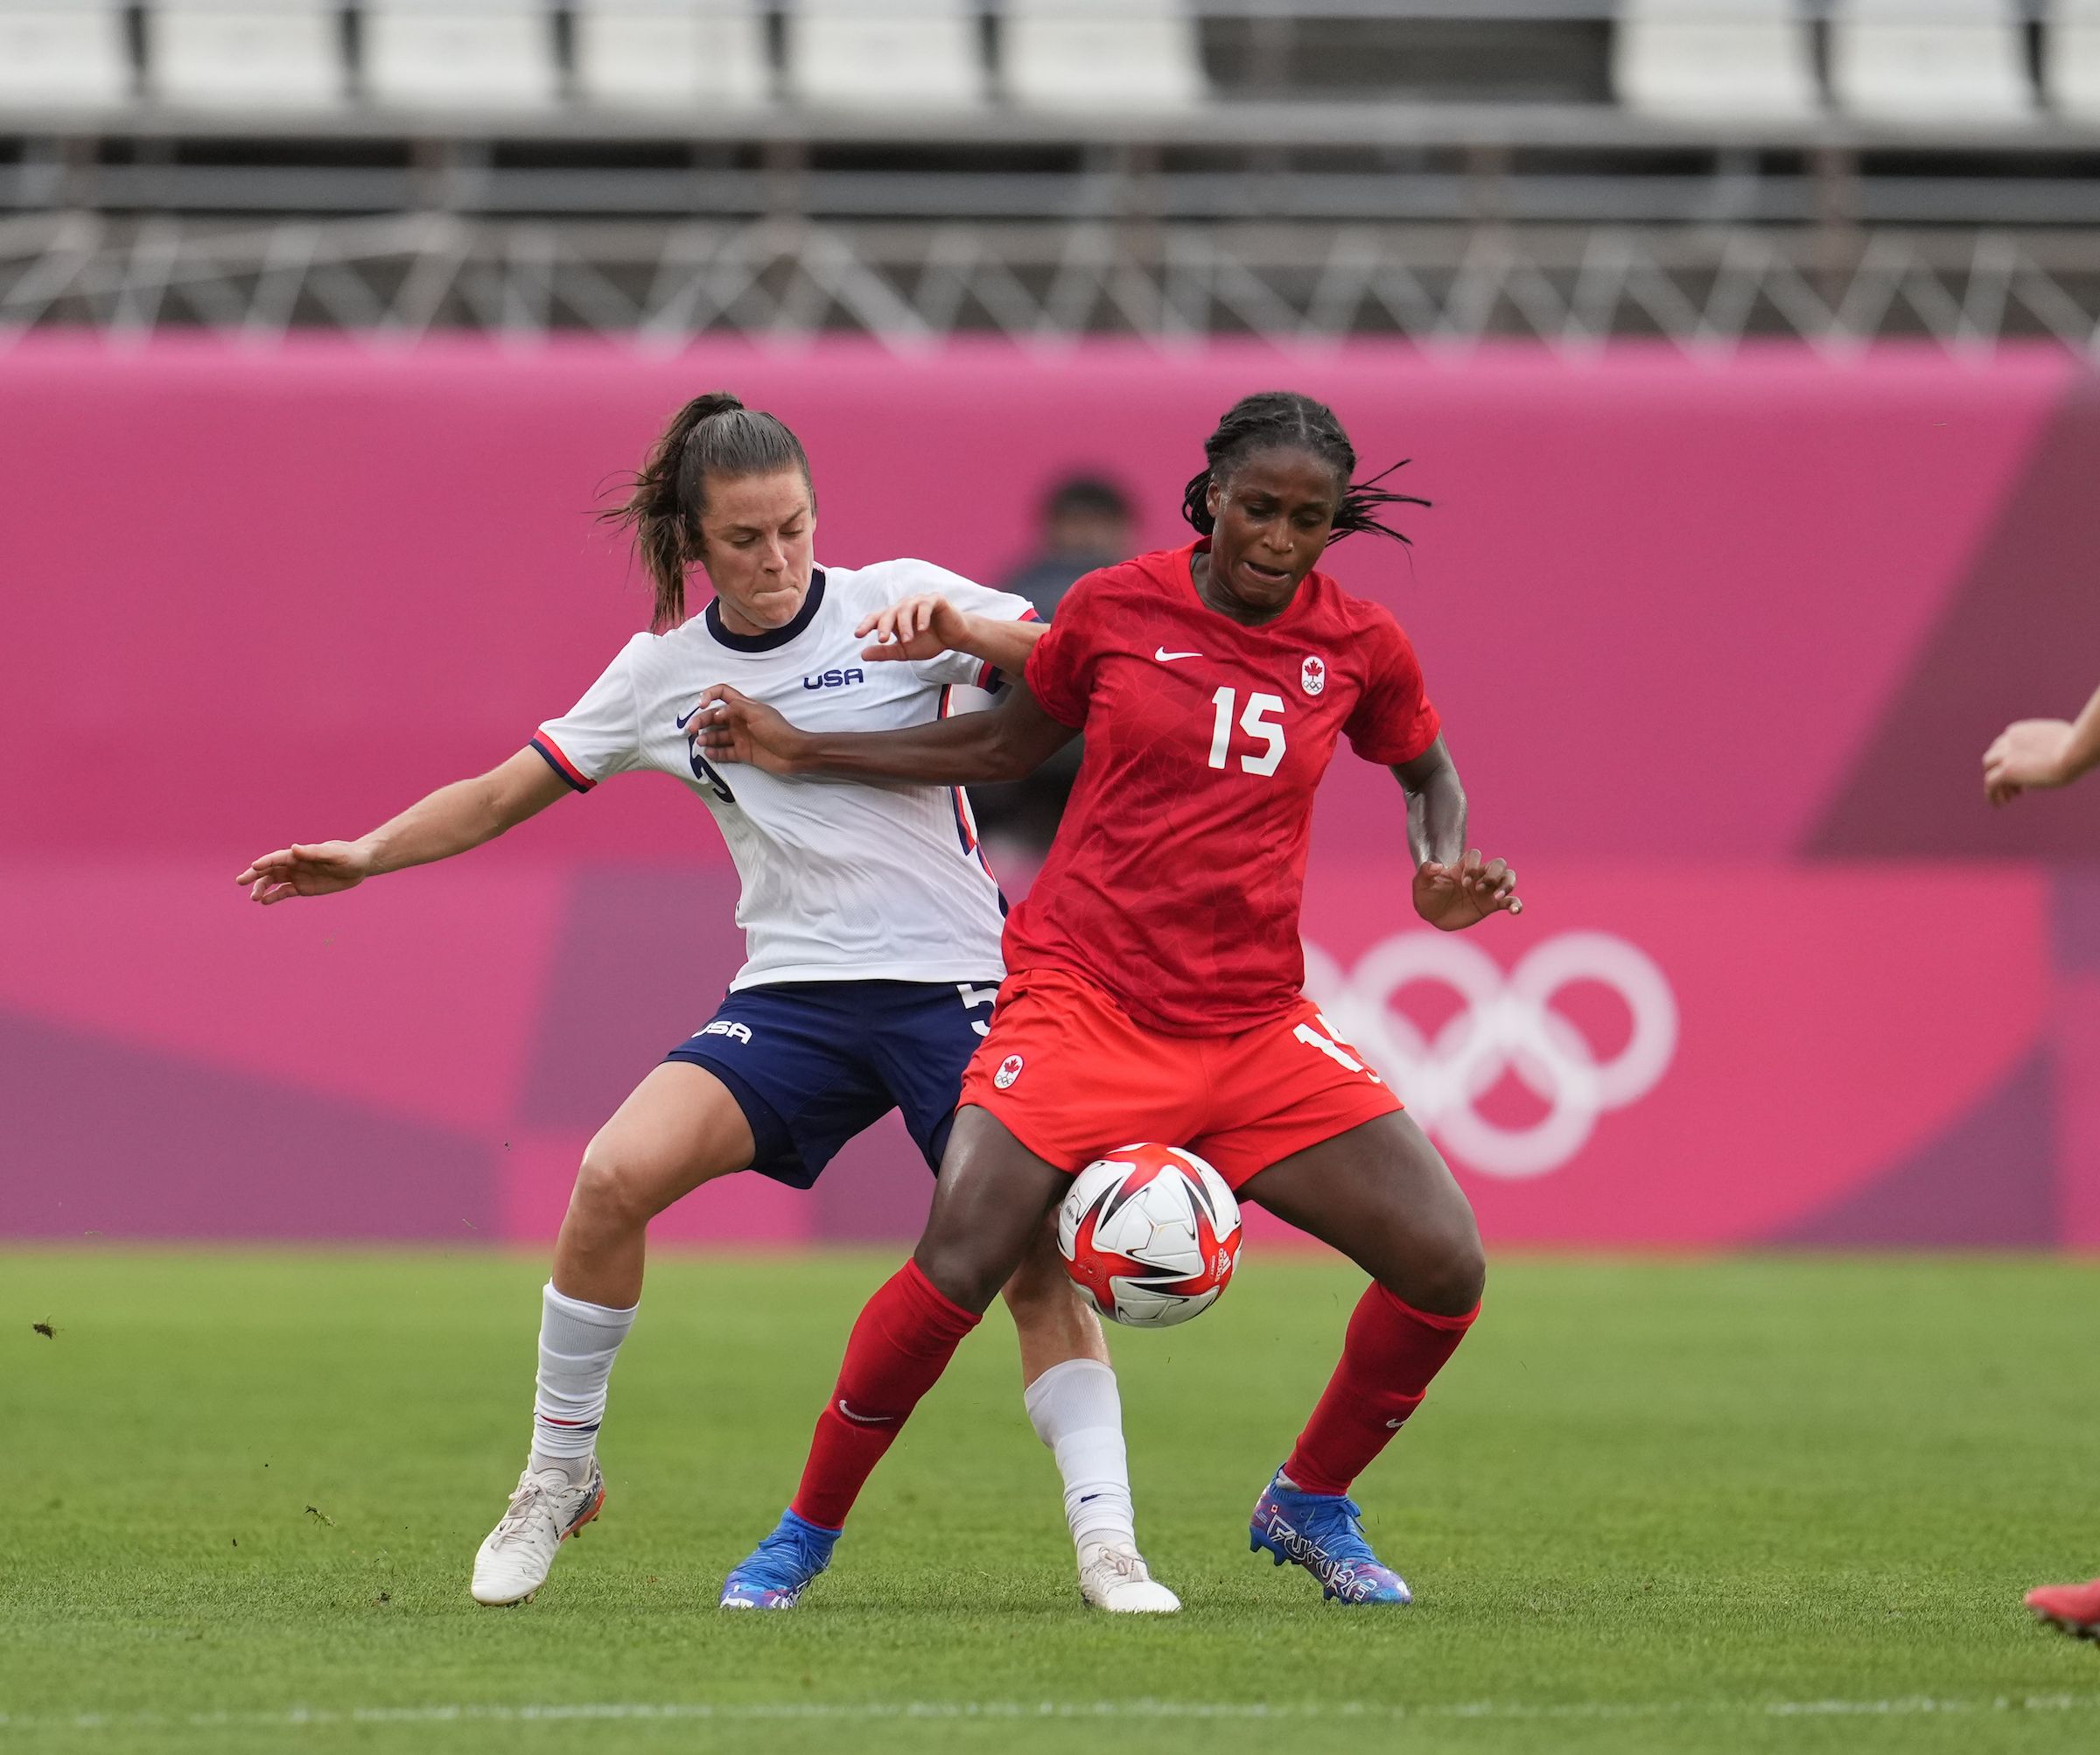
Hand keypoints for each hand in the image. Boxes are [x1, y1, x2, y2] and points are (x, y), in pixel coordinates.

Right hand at [234, 841, 372, 904]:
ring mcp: (297, 876)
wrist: (360, 865)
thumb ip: (315, 852)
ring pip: (273, 882)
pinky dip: (274, 897)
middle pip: (269, 869)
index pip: (278, 857)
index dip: (265, 861)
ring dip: (262, 888)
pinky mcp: (303, 888)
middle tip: (240, 881)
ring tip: (254, 898)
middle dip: (254, 875)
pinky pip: (285, 892)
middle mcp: (295, 865)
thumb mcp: (334, 854)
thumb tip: (294, 848)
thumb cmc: (349, 855)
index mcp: (300, 854)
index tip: (253, 867)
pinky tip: (265, 902)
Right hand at [689, 684, 808, 774]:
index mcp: (743, 706)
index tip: (702, 704)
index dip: (709, 695)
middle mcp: (739, 720)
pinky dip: (714, 752)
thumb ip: (736, 708)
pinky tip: (708, 753)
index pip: (722, 693)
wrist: (794, 754)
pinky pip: (724, 752)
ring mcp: (740, 737)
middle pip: (714, 717)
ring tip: (700, 741)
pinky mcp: (742, 753)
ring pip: (717, 735)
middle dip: (701, 721)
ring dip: (706, 737)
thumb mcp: (757, 713)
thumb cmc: (777, 730)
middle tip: (691, 729)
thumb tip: (716, 712)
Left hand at [856, 594, 970, 663]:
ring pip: (906, 608)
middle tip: (883, 640)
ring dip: (905, 625)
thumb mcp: (905, 651)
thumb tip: (862, 655)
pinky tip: (922, 628)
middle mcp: (904, 606)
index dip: (866, 625)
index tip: (858, 635)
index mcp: (895, 617)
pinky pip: (925, 605)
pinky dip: (922, 616)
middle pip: (889, 612)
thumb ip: (885, 652)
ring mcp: (919, 601)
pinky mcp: (935, 600)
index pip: (877, 617)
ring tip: (908, 640)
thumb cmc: (929, 642)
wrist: (955, 638)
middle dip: (884, 626)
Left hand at [1413, 848, 1520, 931]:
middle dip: (1492, 874)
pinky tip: (1515, 911)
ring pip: (1509, 877)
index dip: (1473, 866)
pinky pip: (1510, 901)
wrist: (1432, 916)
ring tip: (1496, 897)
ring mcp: (1487, 889)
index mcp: (1463, 866)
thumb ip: (1425, 872)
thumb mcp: (1421, 884)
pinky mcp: (1491, 905)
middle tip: (1478, 888)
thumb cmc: (1427, 896)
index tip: (1463, 882)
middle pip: (1498, 863)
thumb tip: (1437, 866)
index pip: (1476, 855)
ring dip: (1507, 884)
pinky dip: (1516, 904)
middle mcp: (1478, 875)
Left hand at [1984, 719, 2077, 804]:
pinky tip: (2000, 804)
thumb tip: (2052, 749)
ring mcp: (2006, 755)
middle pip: (1994, 757)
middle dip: (2002, 772)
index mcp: (2019, 731)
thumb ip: (2049, 742)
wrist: (2075, 753)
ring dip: (1997, 785)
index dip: (2010, 761)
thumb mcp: (2061, 737)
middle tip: (2018, 788)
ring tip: (2010, 798)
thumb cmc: (2076, 746)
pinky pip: (1990, 784)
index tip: (2024, 775)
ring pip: (1990, 770)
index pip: (2004, 746)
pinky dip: (1992, 795)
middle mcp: (2009, 740)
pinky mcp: (2006, 771)